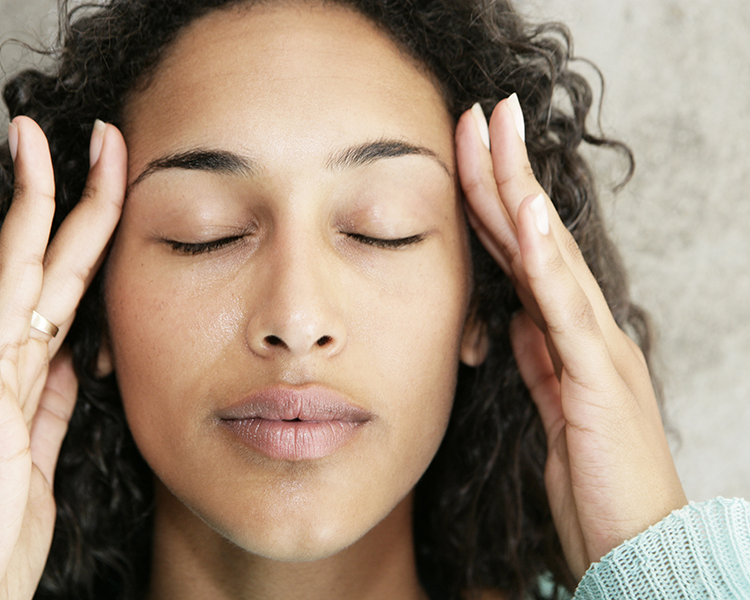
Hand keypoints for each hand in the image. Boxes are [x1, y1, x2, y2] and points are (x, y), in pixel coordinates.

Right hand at [0, 116, 126, 599]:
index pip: (65, 280)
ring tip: (28, 144)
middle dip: (59, 192)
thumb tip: (82, 349)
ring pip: (4, 279)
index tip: (116, 172)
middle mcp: (3, 363)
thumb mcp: (41, 445)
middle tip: (78, 128)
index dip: (92, 225)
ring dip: (18, 209)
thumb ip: (55, 394)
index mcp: (27, 370)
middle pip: (36, 261)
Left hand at [456, 95, 686, 576]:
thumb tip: (509, 317)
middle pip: (536, 236)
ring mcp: (597, 348)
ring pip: (552, 256)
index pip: (521, 252)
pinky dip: (548, 261)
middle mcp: (584, 328)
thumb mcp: (549, 406)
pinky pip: (568, 310)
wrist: (634, 546)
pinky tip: (528, 216)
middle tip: (482, 111)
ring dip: (521, 193)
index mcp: (564, 334)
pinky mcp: (600, 381)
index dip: (493, 200)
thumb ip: (535, 358)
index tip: (465, 150)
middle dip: (505, 172)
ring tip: (498, 135)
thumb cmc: (594, 480)